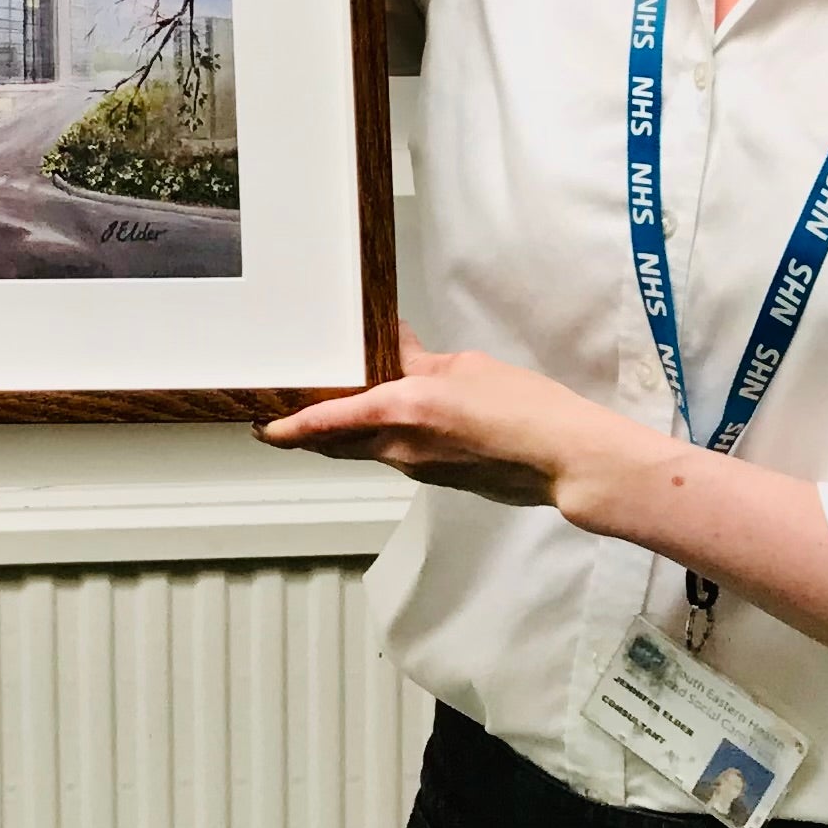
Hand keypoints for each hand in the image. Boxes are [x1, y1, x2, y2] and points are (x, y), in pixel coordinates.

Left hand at [255, 335, 646, 508]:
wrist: (567, 459)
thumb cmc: (525, 410)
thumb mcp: (464, 366)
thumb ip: (417, 360)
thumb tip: (392, 349)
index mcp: (401, 411)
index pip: (325, 422)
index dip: (287, 427)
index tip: (261, 426)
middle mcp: (400, 448)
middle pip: (335, 443)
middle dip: (307, 432)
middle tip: (283, 414)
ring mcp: (418, 469)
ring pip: (364, 451)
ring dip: (346, 434)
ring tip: (336, 407)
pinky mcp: (438, 479)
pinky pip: (395, 456)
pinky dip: (382, 439)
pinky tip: (395, 418)